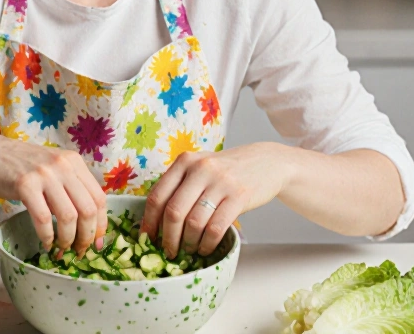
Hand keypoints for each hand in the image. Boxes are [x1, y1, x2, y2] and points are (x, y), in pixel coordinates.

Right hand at [0, 131, 106, 256]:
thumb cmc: (19, 165)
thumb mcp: (52, 167)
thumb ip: (70, 186)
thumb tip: (87, 222)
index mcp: (74, 161)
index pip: (99, 197)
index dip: (102, 224)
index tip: (98, 242)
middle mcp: (63, 165)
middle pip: (88, 209)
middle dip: (87, 236)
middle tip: (79, 251)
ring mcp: (44, 174)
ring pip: (68, 216)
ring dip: (67, 239)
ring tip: (61, 249)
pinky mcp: (24, 184)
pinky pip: (43, 218)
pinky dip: (47, 236)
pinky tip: (46, 243)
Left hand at [141, 143, 285, 258]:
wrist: (267, 162)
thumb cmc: (227, 170)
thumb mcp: (200, 167)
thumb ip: (180, 185)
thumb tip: (156, 221)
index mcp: (185, 161)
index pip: (158, 195)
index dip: (149, 221)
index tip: (147, 238)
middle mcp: (200, 169)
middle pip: (173, 212)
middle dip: (168, 238)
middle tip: (169, 252)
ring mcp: (220, 182)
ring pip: (194, 222)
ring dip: (188, 243)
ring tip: (189, 251)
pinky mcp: (239, 196)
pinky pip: (216, 227)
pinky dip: (207, 243)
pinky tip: (206, 247)